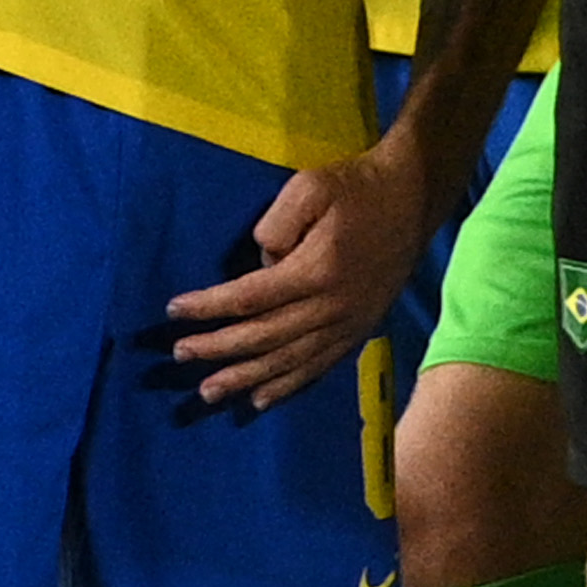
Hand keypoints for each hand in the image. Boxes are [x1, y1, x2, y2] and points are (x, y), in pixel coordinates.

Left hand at [164, 146, 434, 409]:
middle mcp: (332, 307)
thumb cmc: (355, 189)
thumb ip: (276, 225)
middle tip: (181, 355)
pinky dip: (287, 386)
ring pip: (288, 360)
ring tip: (208, 392)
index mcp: (316, 270)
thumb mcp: (309, 186)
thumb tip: (259, 265)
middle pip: (264, 336)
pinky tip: (259, 399)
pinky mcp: (359, 331)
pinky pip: (318, 367)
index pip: (249, 298)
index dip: (208, 307)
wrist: (412, 200)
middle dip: (218, 347)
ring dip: (245, 378)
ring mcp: (348, 324)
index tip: (174, 310)